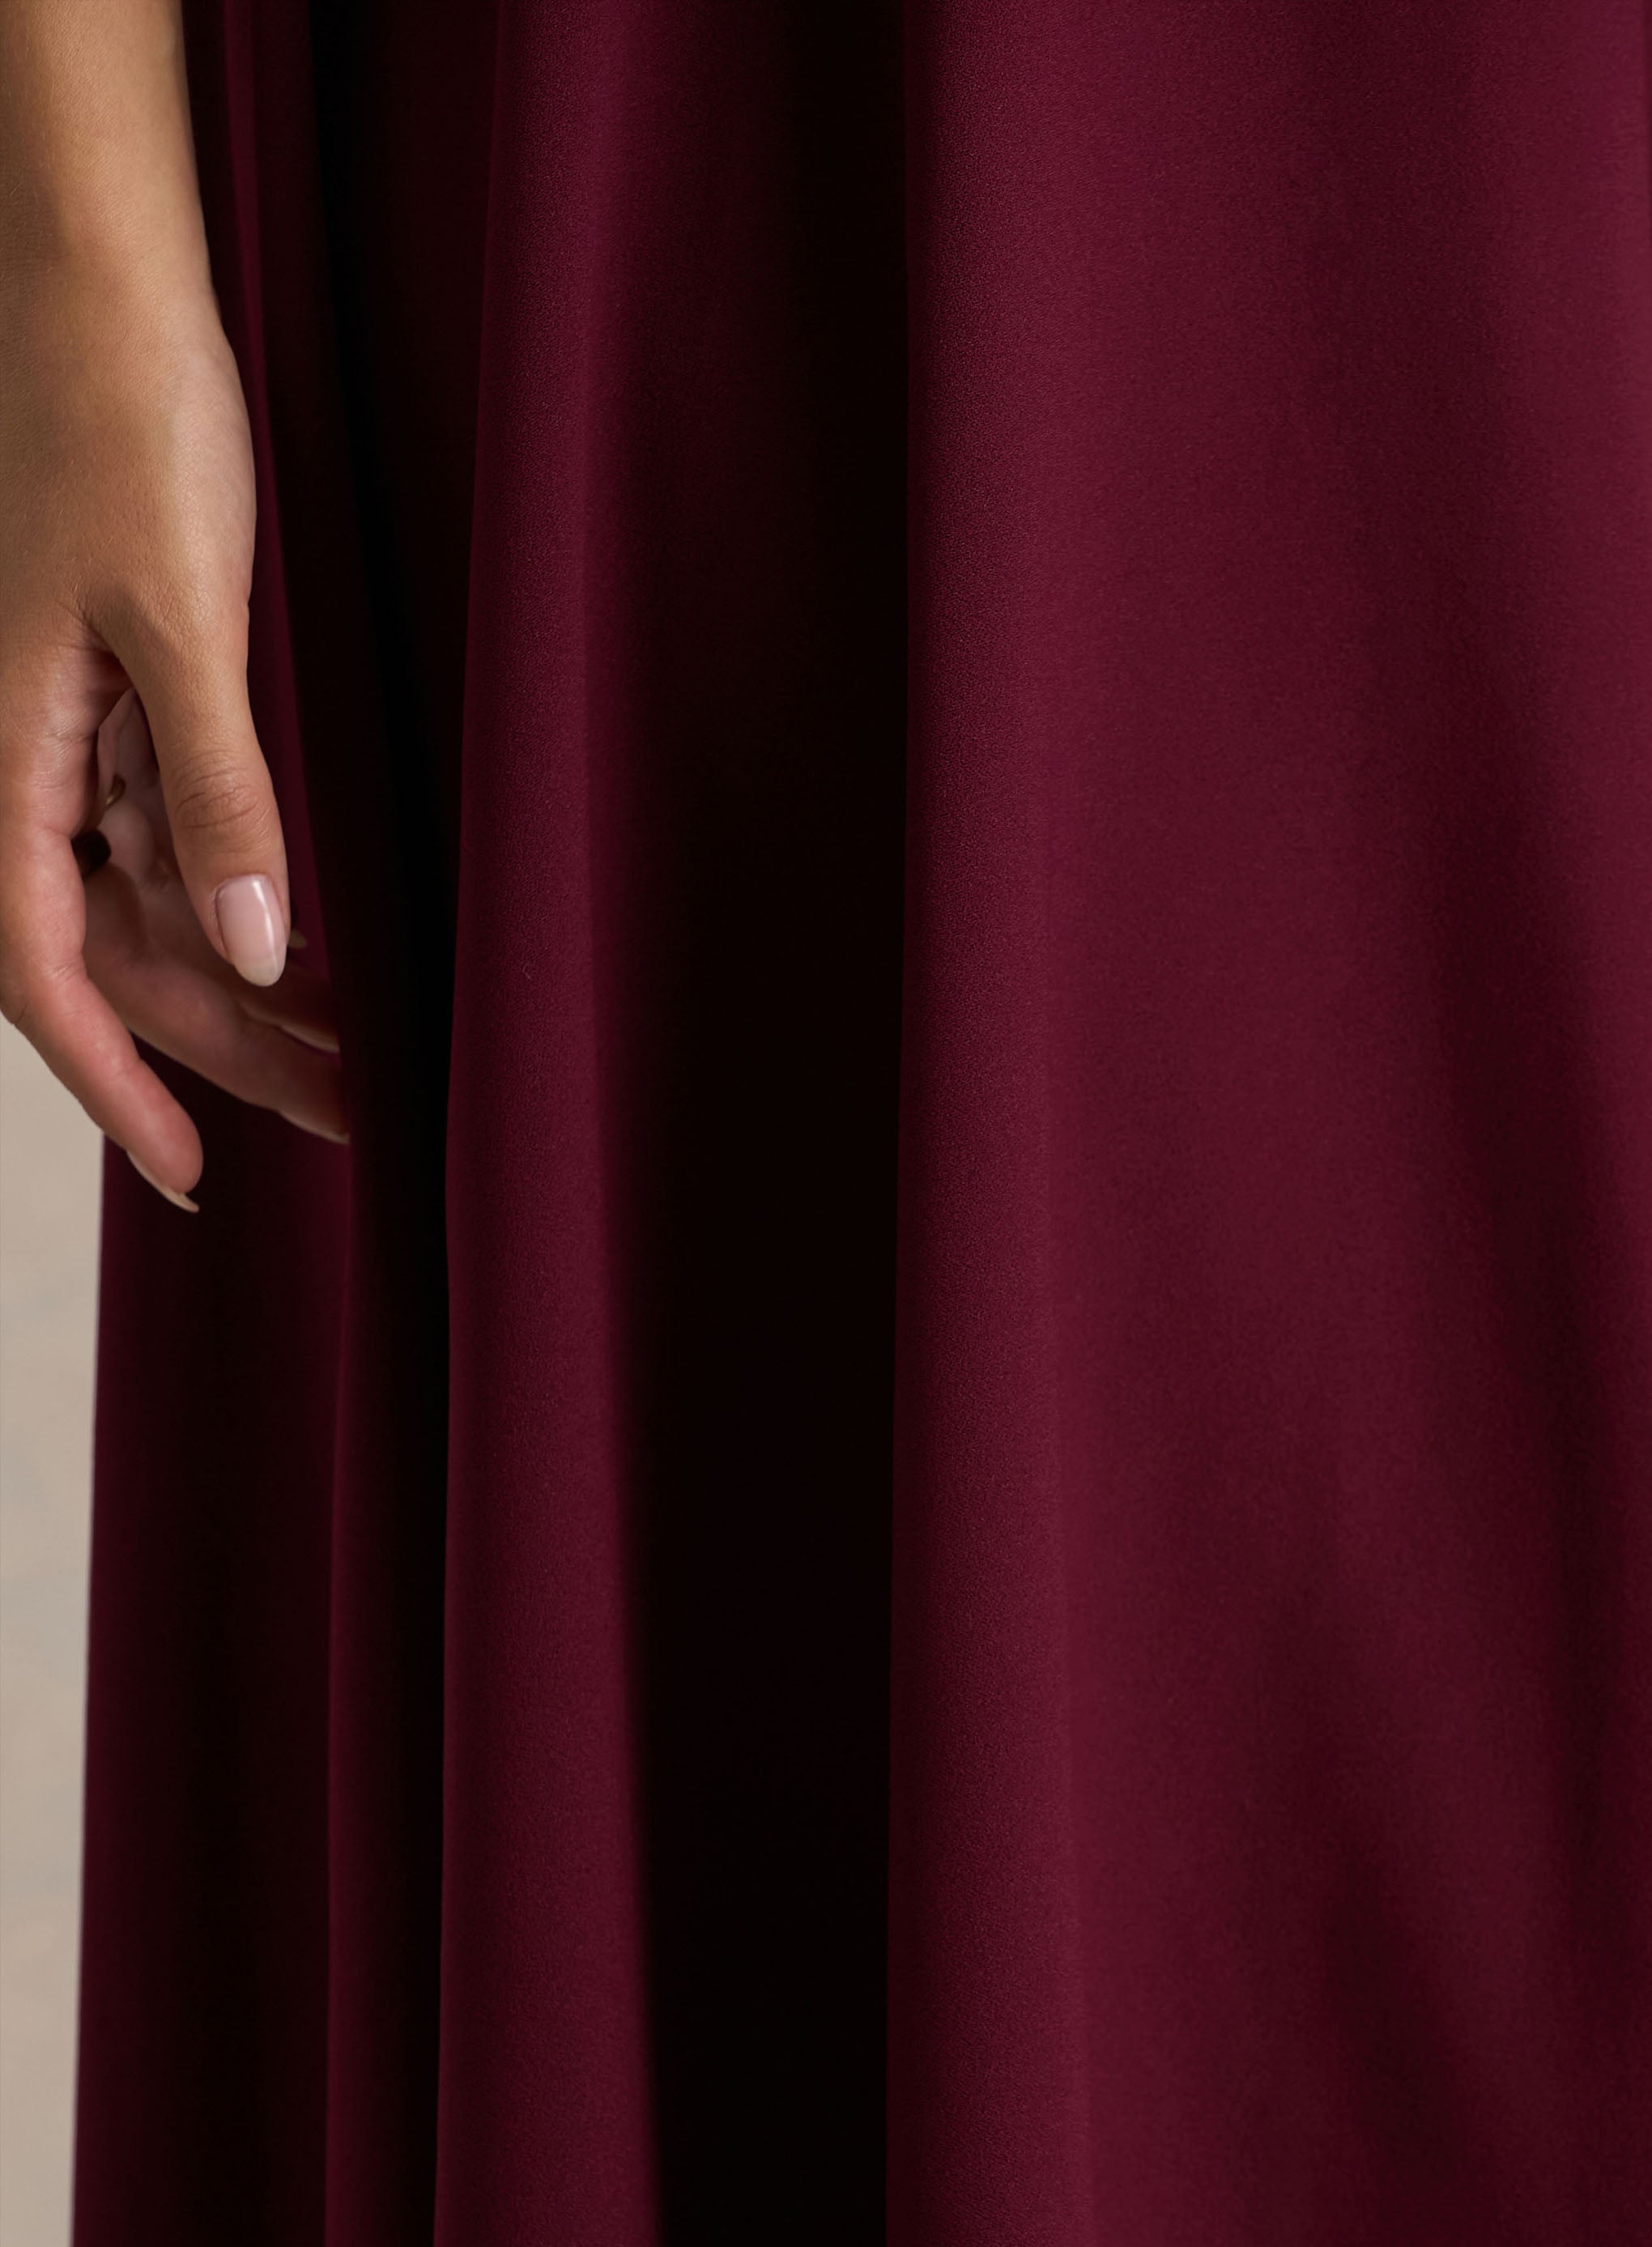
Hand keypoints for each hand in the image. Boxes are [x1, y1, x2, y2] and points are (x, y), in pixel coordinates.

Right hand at [0, 269, 345, 1209]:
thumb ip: (212, 784)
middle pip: (118, 958)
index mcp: (3, 755)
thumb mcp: (180, 614)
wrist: (109, 278)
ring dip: (248, 985)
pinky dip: (242, 894)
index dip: (115, 1086)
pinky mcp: (120, 696)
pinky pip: (168, 832)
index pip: (46, 971)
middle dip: (226, 1051)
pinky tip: (315, 939)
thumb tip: (243, 946)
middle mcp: (25, 762)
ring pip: (151, 905)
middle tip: (350, 1117)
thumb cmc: (125, 417)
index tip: (193, 1171)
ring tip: (364, 1049)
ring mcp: (73, 734)